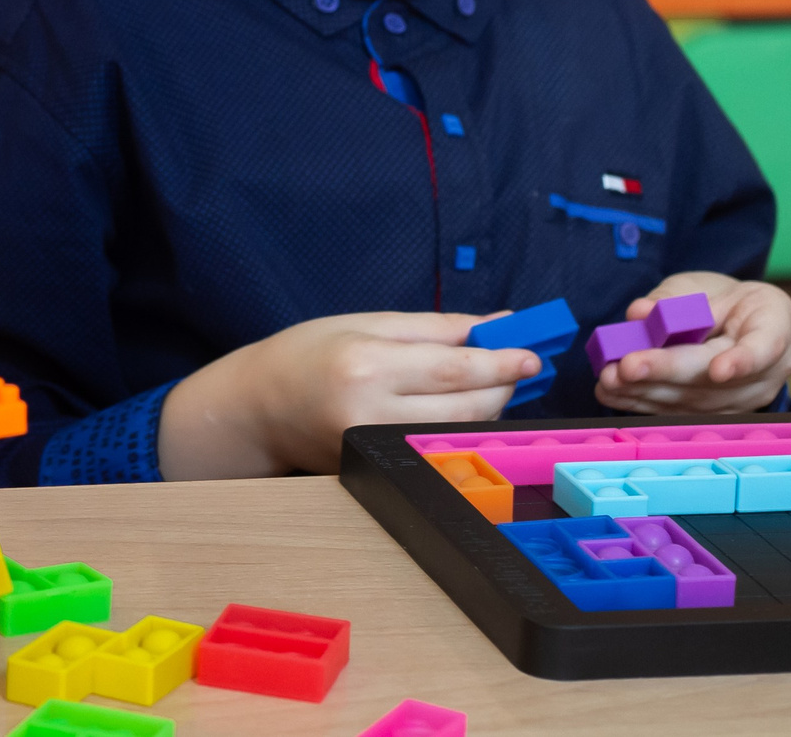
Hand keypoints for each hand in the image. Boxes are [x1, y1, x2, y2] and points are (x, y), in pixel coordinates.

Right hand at [162, 311, 535, 477]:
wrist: (257, 408)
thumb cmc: (306, 353)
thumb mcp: (365, 322)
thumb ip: (435, 327)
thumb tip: (499, 324)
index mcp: (367, 366)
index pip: (454, 369)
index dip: (502, 363)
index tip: (534, 355)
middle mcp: (372, 412)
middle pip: (468, 406)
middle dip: (503, 385)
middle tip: (516, 364)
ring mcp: (376, 447)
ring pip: (460, 430)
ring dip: (487, 405)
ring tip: (485, 381)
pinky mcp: (380, 467)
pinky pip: (436, 444)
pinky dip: (457, 424)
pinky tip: (456, 405)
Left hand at [594, 272, 790, 414]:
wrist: (737, 321)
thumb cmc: (720, 299)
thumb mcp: (699, 286)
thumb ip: (670, 299)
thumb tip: (638, 313)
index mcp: (774, 324)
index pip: (764, 346)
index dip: (742, 361)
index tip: (719, 370)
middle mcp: (770, 369)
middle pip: (716, 377)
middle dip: (667, 372)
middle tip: (626, 367)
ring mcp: (747, 396)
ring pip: (696, 400)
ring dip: (648, 392)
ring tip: (610, 381)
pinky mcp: (720, 412)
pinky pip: (683, 411)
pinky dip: (644, 402)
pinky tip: (613, 394)